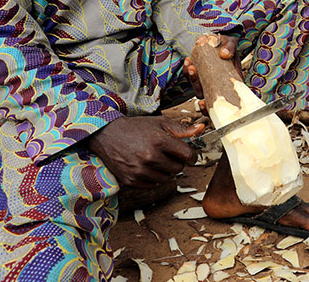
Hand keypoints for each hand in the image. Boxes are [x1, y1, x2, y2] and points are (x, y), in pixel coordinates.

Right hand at [88, 115, 203, 187]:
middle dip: (177, 162)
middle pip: (178, 169)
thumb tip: (201, 129)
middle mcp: (150, 157)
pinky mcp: (131, 180)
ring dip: (166, 171)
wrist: (107, 135)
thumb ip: (181, 129)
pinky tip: (147, 167)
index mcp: (160, 141)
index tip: (189, 155)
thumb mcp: (159, 122)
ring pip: (167, 179)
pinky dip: (153, 178)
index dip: (192, 155)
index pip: (188, 156)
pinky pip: (153, 185)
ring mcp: (140, 171)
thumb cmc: (136, 127)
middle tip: (169, 155)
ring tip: (157, 160)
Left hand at [184, 34, 240, 100]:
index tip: (203, 102)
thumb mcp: (231, 43)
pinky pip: (191, 77)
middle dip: (197, 86)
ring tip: (190, 66)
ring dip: (192, 79)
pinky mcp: (199, 75)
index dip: (211, 105)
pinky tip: (188, 61)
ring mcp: (208, 82)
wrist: (219, 41)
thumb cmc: (228, 45)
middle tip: (193, 70)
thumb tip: (224, 54)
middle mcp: (219, 86)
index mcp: (231, 83)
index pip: (223, 100)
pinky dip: (187, 71)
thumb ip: (230, 48)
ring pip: (198, 87)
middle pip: (207, 95)